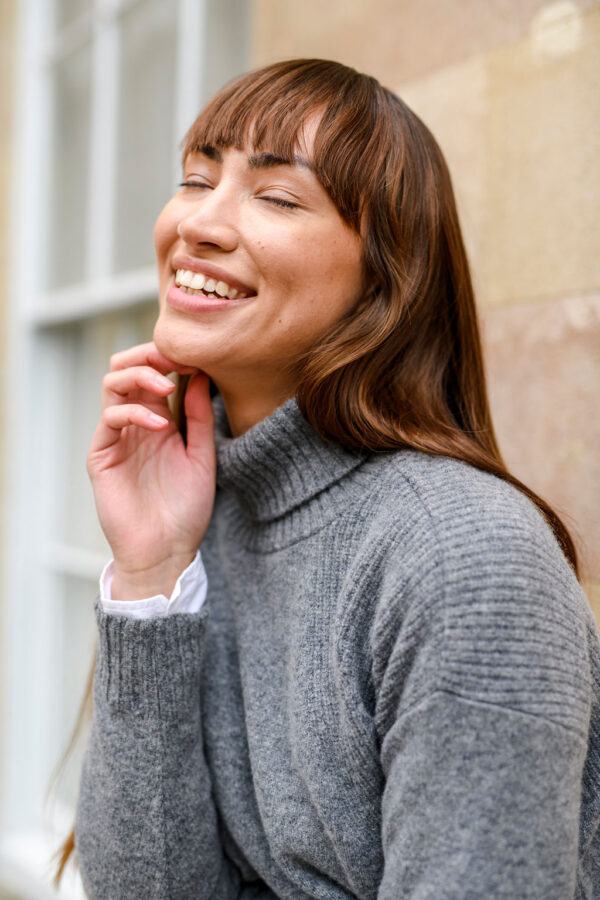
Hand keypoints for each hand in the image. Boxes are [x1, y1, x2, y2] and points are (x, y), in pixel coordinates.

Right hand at [87, 341, 215, 599]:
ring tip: (167, 386)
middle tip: (175, 357)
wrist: (167, 551)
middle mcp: (135, 424)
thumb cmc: (186, 510)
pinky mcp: (102, 455)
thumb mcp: (202, 457)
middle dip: (148, 354)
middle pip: (126, 367)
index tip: (198, 356)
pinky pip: (110, 418)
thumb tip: (202, 375)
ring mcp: (116, 437)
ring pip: (112, 383)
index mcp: (159, 420)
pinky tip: (160, 425)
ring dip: (140, 374)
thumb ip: (200, 418)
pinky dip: (135, 412)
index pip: (155, 372)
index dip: (171, 357)